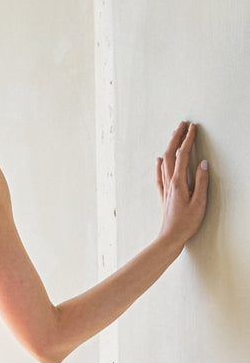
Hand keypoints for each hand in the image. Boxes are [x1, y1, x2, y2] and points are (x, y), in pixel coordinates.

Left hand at [156, 121, 208, 247]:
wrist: (170, 238)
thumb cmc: (186, 223)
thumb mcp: (199, 203)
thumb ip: (201, 182)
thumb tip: (203, 163)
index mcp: (178, 183)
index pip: (183, 155)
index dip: (188, 140)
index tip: (193, 127)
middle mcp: (169, 183)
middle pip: (170, 155)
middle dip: (176, 138)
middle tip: (182, 124)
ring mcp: (165, 189)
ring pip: (164, 162)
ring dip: (169, 147)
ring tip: (174, 135)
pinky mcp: (164, 195)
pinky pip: (159, 175)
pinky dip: (159, 164)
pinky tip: (158, 160)